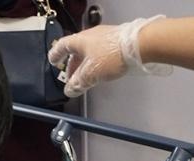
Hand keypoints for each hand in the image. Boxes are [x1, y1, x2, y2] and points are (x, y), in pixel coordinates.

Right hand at [48, 15, 170, 97]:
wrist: (139, 45)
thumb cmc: (112, 54)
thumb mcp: (90, 74)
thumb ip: (77, 83)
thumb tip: (70, 90)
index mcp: (79, 41)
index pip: (61, 46)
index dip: (56, 55)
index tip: (53, 61)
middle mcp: (91, 37)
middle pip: (76, 51)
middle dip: (72, 66)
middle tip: (71, 78)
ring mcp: (104, 38)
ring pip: (89, 53)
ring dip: (85, 66)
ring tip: (86, 78)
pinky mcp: (116, 42)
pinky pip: (101, 53)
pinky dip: (96, 63)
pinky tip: (101, 72)